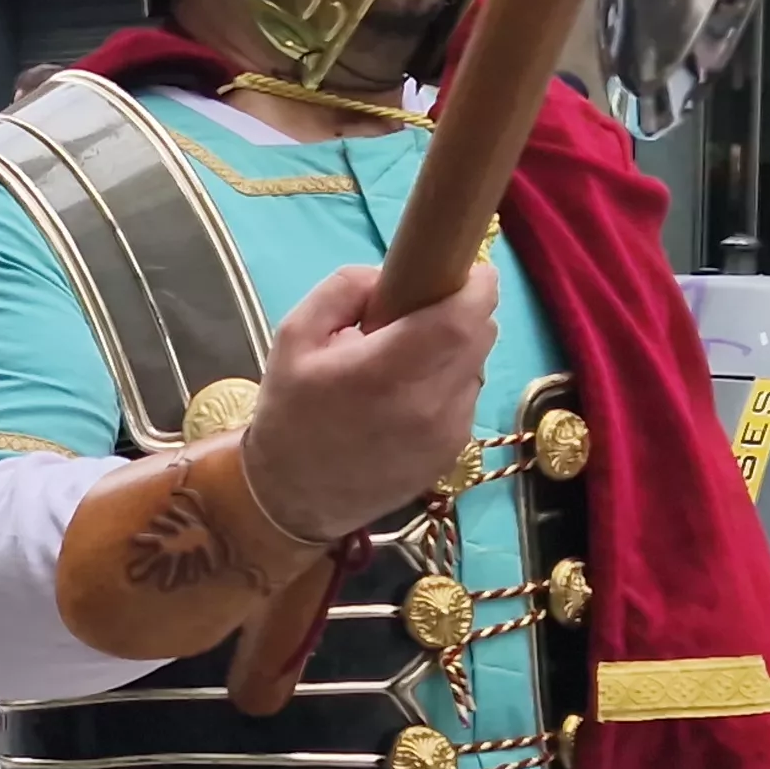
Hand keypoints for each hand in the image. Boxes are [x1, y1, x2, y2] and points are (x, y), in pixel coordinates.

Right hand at [238, 263, 497, 542]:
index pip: (461, 318)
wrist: (294, 498)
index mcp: (385, 371)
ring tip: (411, 361)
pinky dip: (450, 385)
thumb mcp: (293, 338)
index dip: (478, 286)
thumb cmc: (290, 412)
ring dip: (456, 351)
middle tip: (426, 311)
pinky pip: (467, 398)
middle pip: (479, 337)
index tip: (470, 270)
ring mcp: (446, 433)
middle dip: (464, 313)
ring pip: (477, 367)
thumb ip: (342, 290)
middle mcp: (427, 404)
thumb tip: (388, 276)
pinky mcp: (452, 452)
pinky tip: (410, 397)